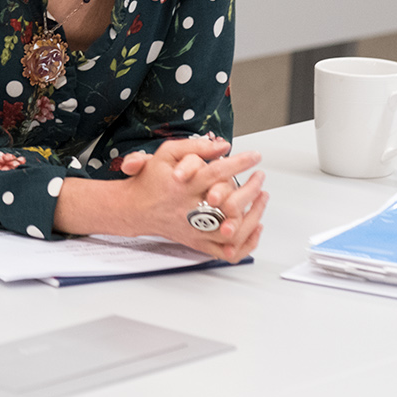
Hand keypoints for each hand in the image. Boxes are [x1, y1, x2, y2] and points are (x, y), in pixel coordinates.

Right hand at [119, 136, 268, 261]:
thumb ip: (194, 147)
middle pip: (229, 203)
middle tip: (259, 177)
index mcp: (183, 186)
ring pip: (233, 229)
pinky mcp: (198, 242)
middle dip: (252, 188)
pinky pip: (227, 250)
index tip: (254, 156)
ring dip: (253, 214)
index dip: (240, 162)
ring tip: (262, 198)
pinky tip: (255, 227)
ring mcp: (195, 229)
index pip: (217, 172)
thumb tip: (222, 146)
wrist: (134, 208)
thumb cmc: (151, 180)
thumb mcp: (166, 154)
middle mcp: (190, 210)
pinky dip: (245, 243)